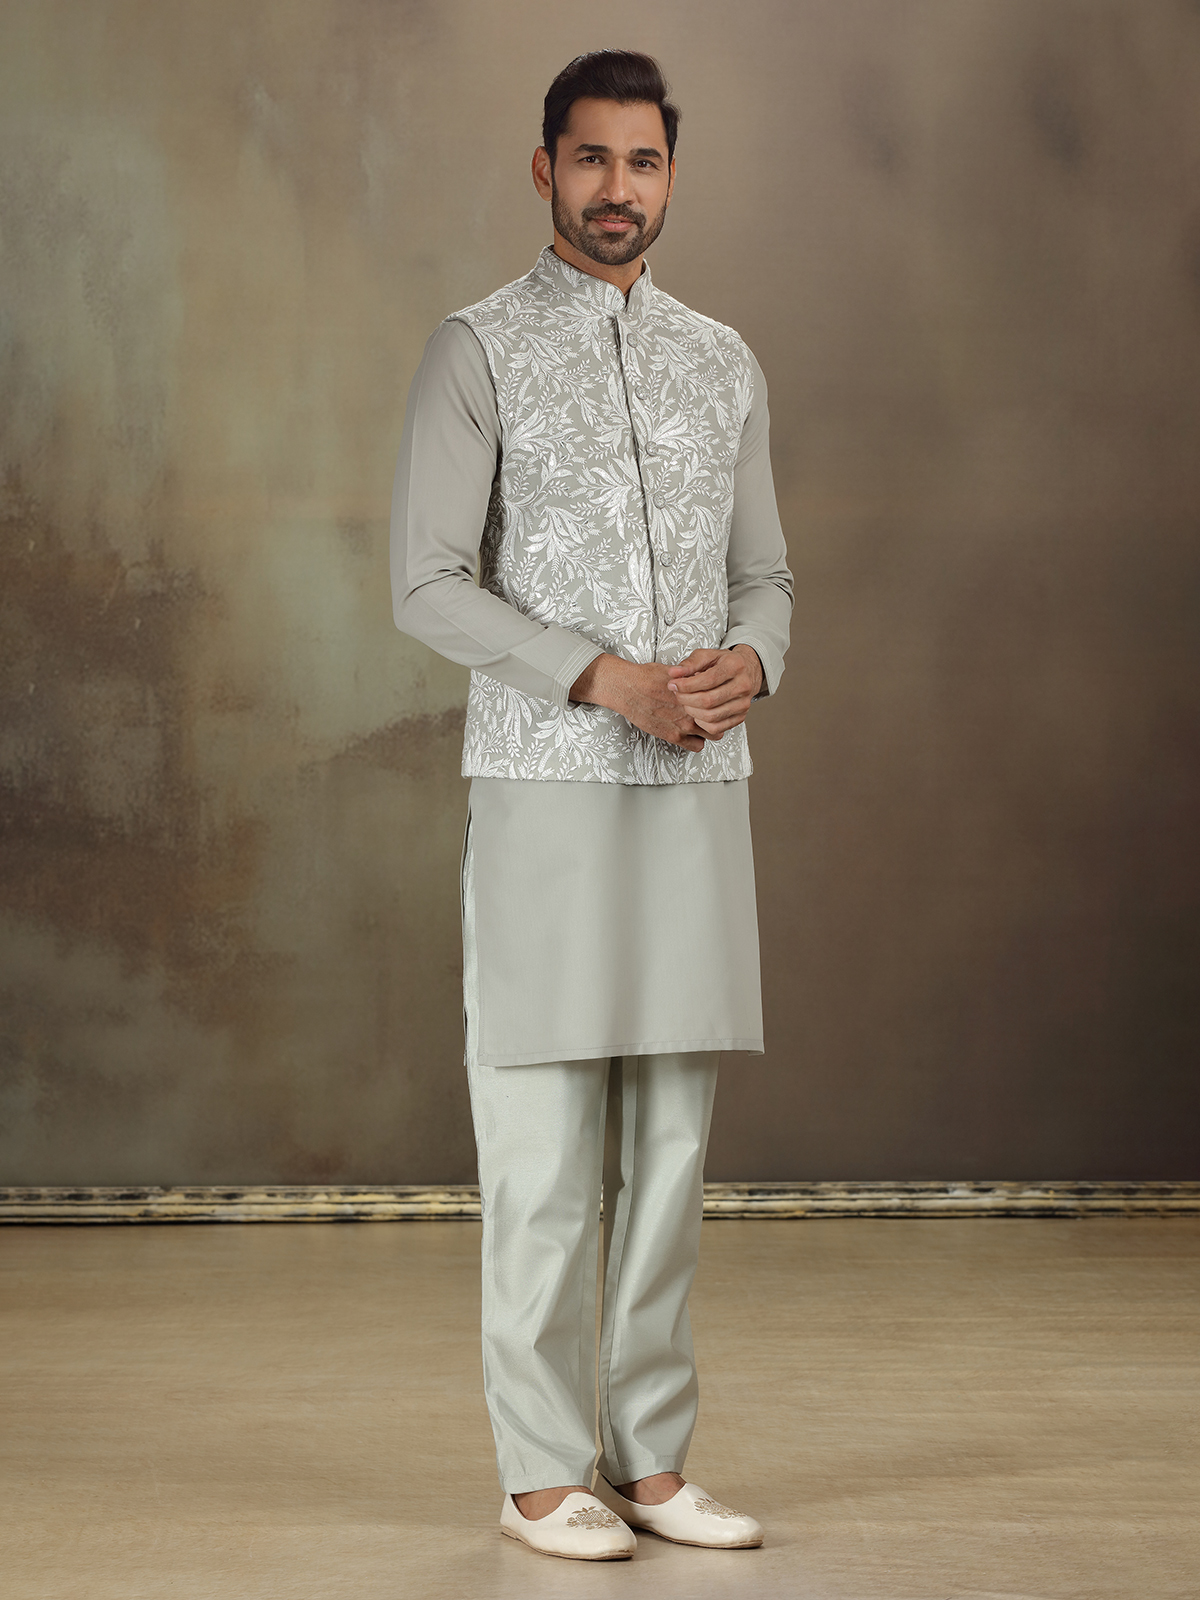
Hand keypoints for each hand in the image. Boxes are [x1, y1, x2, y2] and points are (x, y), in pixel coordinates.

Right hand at [569, 655, 712, 751]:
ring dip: (709, 730)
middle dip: (718, 716)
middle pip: (719, 718)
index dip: (719, 700)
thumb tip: (702, 676)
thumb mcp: (674, 671)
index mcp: (694, 692)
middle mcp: (691, 709)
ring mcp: (683, 725)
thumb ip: (691, 677)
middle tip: (713, 714)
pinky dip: (697, 742)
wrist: (627, 689)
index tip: (717, 701)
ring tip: (703, 725)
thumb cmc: (645, 677)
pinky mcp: (673, 736)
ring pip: (711, 734)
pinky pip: (696, 746)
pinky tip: (692, 734)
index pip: (720, 700)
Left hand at [666, 646, 762, 737]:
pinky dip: (702, 723)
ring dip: (692, 711)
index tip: (674, 684)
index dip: (687, 685)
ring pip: (711, 716)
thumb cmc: (725, 663)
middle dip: (686, 699)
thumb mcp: (708, 655)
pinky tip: (698, 712)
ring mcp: (743, 704)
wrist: (747, 671)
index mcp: (735, 666)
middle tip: (678, 694)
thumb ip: (690, 663)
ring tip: (687, 702)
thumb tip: (674, 673)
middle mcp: (742, 686)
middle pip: (709, 700)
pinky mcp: (740, 717)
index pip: (708, 680)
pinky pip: (716, 728)